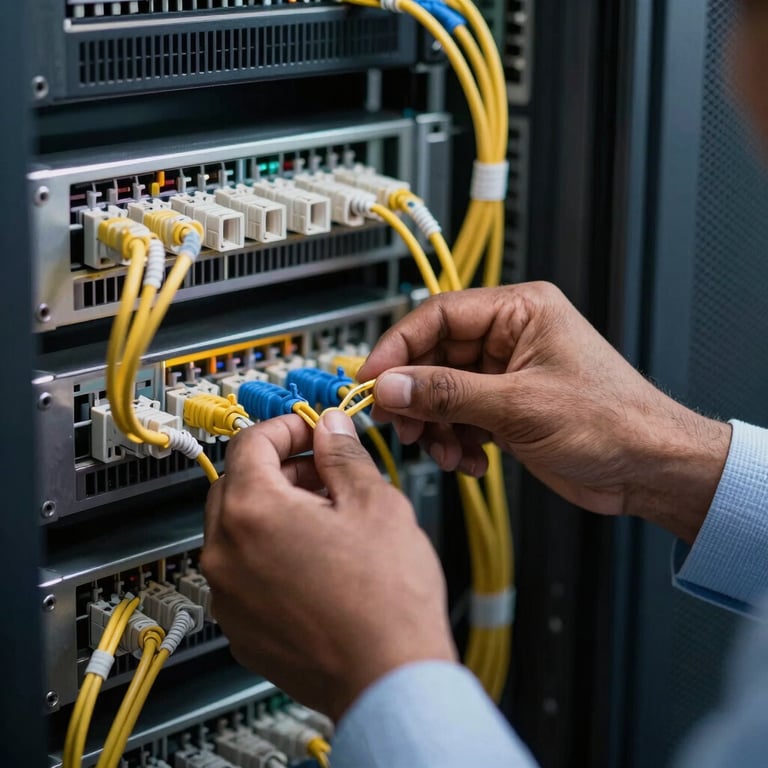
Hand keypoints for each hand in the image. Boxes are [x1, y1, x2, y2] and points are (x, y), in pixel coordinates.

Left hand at [202, 410, 456, 720]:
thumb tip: (331, 430)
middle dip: (280, 468)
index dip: (287, 427)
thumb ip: (343, 455)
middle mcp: (225, 555)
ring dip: (275, 511)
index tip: (311, 430)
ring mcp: (229, 597)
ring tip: (328, 518)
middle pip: (238, 484)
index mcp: (252, 513)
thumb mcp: (375, 503)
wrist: (390, 680)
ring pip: (239, 531)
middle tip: (324, 470)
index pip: (250, 443)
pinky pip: (244, 574)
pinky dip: (270, 555)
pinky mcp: (242, 629)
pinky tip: (316, 561)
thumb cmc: (386, 600)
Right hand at [358, 283, 731, 542]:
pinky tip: (470, 460)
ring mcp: (508, 375)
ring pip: (443, 391)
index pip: (439, 316)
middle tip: (400, 423)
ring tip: (443, 450)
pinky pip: (461, 417)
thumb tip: (392, 385)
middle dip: (415, 395)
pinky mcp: (508, 408)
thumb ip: (447, 393)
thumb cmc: (613, 421)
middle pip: (435, 356)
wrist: (650, 469)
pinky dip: (457, 441)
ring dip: (436, 425)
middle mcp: (511, 338)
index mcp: (520, 312)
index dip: (398, 347)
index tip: (370, 379)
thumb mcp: (518, 405)